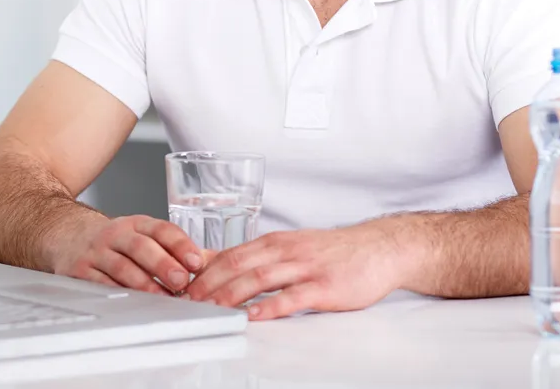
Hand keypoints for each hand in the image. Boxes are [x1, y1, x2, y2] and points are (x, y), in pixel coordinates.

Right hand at [53, 214, 206, 294]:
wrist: (65, 233)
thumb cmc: (114, 240)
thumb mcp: (143, 236)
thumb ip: (175, 250)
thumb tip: (216, 264)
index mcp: (138, 224)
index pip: (162, 229)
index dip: (181, 245)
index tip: (197, 261)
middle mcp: (117, 234)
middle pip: (142, 246)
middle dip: (163, 264)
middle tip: (181, 281)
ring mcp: (97, 252)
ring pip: (121, 266)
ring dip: (142, 283)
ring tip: (161, 298)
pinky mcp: (80, 271)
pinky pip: (99, 283)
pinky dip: (116, 294)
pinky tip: (130, 304)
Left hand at [184, 220, 407, 319]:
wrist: (379, 248)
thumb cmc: (333, 252)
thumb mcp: (291, 247)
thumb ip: (257, 257)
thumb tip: (216, 263)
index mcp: (275, 242)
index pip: (230, 254)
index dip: (202, 271)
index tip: (181, 287)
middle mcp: (286, 250)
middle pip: (238, 264)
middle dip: (208, 283)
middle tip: (186, 302)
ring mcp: (305, 267)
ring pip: (260, 277)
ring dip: (231, 294)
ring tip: (211, 309)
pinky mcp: (324, 286)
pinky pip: (292, 296)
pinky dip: (270, 306)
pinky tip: (254, 316)